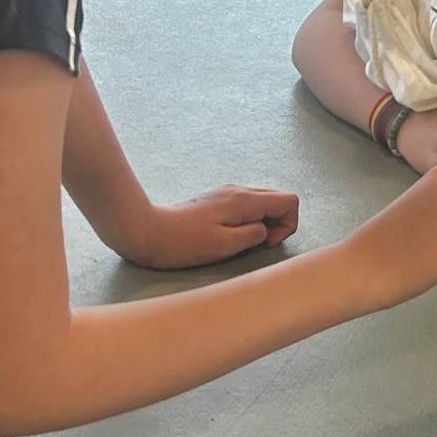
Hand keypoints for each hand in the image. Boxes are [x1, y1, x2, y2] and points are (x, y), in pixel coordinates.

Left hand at [123, 186, 302, 268]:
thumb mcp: (225, 245)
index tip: (268, 243)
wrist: (147, 232)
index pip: (289, 201)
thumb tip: (265, 230)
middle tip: (258, 245)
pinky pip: (246, 207)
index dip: (288, 225)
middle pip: (278, 199)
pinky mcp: (215, 201)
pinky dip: (249, 221)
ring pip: (262, 203)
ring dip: (263, 223)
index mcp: (244, 200)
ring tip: (242, 242)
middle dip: (278, 224)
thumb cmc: (184, 243)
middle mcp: (238, 191)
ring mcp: (226, 194)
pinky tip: (229, 236)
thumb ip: (254, 235)